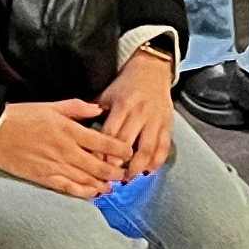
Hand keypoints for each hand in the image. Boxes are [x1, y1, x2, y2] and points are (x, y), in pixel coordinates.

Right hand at [0, 98, 135, 197]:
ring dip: (102, 184)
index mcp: (70, 130)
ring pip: (86, 179)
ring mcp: (56, 166)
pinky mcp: (45, 178)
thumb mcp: (52, 105)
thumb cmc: (22, 116)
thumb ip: (77, 108)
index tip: (129, 153)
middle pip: (99, 165)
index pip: (103, 143)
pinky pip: (69, 188)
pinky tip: (92, 195)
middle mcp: (67, 150)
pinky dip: (83, 192)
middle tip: (125, 174)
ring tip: (112, 187)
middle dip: (115, 172)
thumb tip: (98, 109)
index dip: (119, 149)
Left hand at [94, 48, 176, 177]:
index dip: (102, 153)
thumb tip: (80, 134)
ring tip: (128, 178)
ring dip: (137, 167)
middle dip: (118, 165)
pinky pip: (163, 147)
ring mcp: (155, 120)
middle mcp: (140, 114)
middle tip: (109, 178)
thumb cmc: (125, 85)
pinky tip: (148, 170)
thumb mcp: (107, 94)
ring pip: (147, 149)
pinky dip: (156, 161)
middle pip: (128, 145)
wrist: (152, 70)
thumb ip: (94, 113)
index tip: (95, 166)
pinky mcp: (167, 124)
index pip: (110, 135)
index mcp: (123, 106)